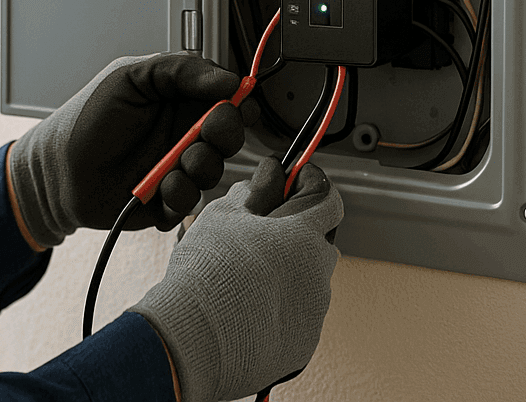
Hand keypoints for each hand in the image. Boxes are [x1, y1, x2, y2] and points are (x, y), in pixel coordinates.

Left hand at [8, 52, 258, 245]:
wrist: (56, 169)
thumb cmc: (87, 119)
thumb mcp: (130, 76)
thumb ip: (180, 70)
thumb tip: (228, 79)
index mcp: (181, 100)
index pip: (229, 99)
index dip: (240, 102)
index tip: (236, 103)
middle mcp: (184, 134)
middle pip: (230, 135)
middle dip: (225, 135)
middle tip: (205, 132)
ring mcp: (178, 168)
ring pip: (214, 171)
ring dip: (201, 166)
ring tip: (174, 163)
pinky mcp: (168, 201)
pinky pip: (191, 203)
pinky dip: (180, 195)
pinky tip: (159, 187)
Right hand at [129, 157, 342, 401]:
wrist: (196, 339)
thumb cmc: (206, 273)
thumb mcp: (222, 215)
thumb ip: (252, 193)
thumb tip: (265, 182)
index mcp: (303, 234)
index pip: (329, 200)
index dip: (312, 187)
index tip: (294, 184)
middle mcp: (318, 271)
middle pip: (321, 242)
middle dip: (299, 233)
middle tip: (263, 235)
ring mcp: (316, 311)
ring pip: (310, 280)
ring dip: (290, 273)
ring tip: (248, 279)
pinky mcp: (306, 342)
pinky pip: (301, 316)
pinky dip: (283, 309)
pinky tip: (250, 309)